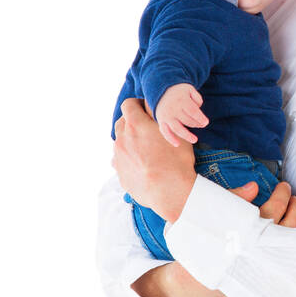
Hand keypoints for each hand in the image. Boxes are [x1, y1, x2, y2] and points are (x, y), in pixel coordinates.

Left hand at [114, 97, 195, 221]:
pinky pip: (120, 160)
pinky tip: (141, 164)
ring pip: (120, 142)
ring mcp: (119, 157)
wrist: (170, 192)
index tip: (146, 111)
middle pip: (122, 122)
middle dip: (132, 123)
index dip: (138, 105)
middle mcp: (122, 139)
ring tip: (146, 150)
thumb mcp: (175, 133)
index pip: (128, 104)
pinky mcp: (120, 173)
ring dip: (130, 141)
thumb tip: (153, 107)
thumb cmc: (176, 161)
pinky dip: (128, 158)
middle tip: (147, 130)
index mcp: (135, 125)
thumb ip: (160, 117)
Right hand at [128, 181, 295, 296]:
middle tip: (292, 197)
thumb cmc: (201, 250)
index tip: (283, 187)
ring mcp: (267, 268)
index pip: (275, 209)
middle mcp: (260, 253)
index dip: (282, 195)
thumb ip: (232, 200)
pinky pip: (293, 259)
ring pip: (295, 243)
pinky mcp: (269, 279)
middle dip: (295, 207)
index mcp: (246, 236)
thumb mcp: (209, 221)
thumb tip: (253, 187)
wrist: (195, 286)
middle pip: (291, 225)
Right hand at [154, 83, 207, 146]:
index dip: (200, 118)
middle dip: (196, 124)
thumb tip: (199, 110)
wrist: (161, 90)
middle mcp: (173, 109)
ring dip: (187, 136)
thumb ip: (197, 99)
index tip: (206, 122)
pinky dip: (170, 139)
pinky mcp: (161, 121)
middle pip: (187, 121)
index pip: (193, 112)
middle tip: (201, 125)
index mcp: (181, 100)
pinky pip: (164, 132)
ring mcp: (166, 116)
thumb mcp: (190, 90)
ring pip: (177, 129)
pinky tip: (177, 144)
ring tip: (195, 140)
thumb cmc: (180, 91)